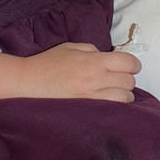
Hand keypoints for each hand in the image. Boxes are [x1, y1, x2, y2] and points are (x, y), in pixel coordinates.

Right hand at [0, 42, 139, 102]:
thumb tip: (107, 58)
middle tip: (117, 79)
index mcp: (94, 61)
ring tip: (113, 93)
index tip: (128, 66)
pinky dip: (115, 106)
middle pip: (130, 81)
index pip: (129, 62)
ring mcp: (93, 97)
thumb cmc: (46, 63)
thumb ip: (92, 50)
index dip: (132, 64)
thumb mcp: (71, 48)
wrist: (27, 84)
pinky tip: (107, 103)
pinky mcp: (88, 111)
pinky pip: (113, 110)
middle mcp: (97, 79)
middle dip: (127, 78)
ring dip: (123, 94)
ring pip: (126, 98)